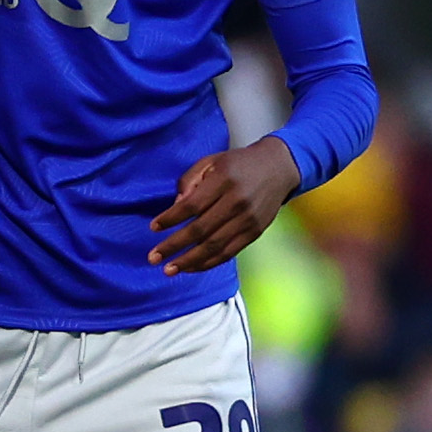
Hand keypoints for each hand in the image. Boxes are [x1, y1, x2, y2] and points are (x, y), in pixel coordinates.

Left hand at [150, 136, 299, 275]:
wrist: (279, 168)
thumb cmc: (238, 164)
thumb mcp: (211, 161)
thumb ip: (190, 180)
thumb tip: (175, 206)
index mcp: (224, 180)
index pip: (191, 205)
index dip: (170, 219)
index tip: (153, 228)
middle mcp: (237, 201)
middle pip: (200, 230)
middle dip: (173, 246)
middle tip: (153, 257)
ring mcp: (248, 219)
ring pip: (214, 246)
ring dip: (189, 261)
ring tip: (169, 270)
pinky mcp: (255, 232)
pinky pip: (229, 253)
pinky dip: (208, 263)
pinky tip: (191, 268)